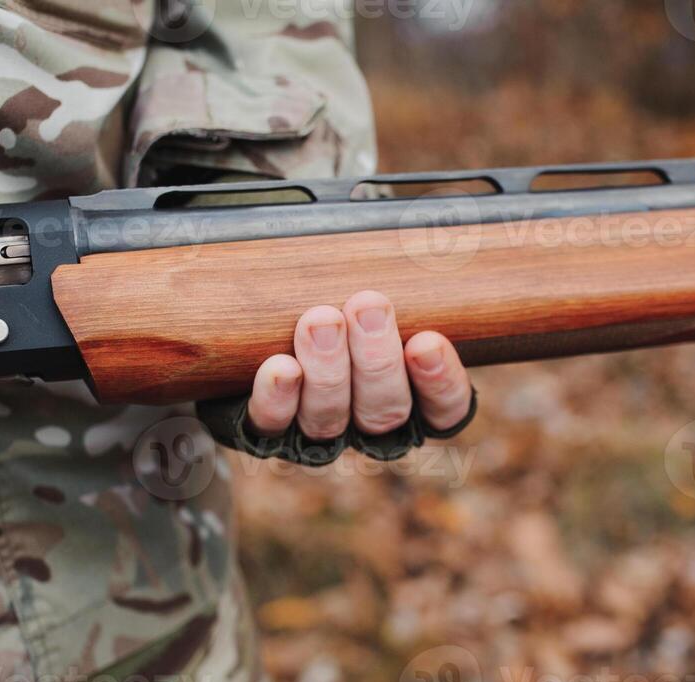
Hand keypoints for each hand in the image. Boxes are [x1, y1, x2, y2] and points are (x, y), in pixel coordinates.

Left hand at [246, 290, 473, 439]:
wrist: (252, 343)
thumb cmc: (335, 304)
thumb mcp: (373, 297)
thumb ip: (389, 291)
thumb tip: (410, 235)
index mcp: (409, 402)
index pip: (443, 409)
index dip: (440, 382)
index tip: (428, 342)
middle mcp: (367, 425)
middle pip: (384, 412)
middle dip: (377, 360)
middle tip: (367, 306)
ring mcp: (317, 433)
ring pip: (331, 418)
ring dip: (328, 369)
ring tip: (320, 320)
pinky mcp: (268, 432)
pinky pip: (274, 425)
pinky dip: (278, 398)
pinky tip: (280, 367)